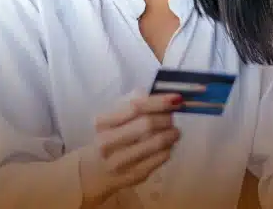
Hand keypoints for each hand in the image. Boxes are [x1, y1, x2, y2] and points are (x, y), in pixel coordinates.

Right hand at [79, 91, 182, 206]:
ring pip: (157, 142)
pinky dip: (168, 148)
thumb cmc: (110, 136)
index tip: (177, 98)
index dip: (159, 101)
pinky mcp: (135, 175)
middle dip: (166, 118)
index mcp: (103, 123)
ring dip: (172, 133)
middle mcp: (108, 142)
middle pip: (148, 124)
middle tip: (172, 118)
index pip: (135, 107)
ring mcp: (120, 161)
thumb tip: (163, 97)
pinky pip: (161, 157)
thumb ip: (134, 102)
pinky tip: (166, 146)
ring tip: (174, 132)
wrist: (95, 170)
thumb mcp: (114, 116)